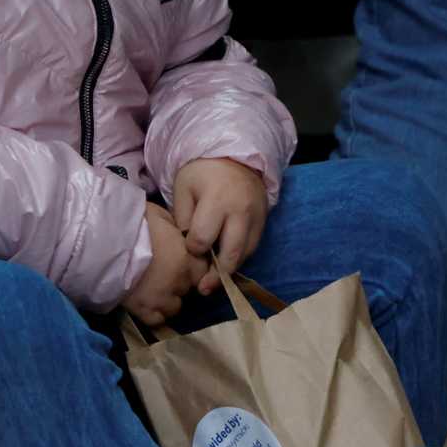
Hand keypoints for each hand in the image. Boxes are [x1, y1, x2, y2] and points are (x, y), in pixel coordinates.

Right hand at [123, 203, 210, 327]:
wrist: (105, 239)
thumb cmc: (133, 222)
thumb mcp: (162, 216)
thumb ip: (176, 232)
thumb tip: (179, 237)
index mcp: (187, 257)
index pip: (202, 271)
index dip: (192, 268)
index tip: (182, 264)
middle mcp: (180, 281)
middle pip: (188, 289)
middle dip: (178, 283)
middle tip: (163, 274)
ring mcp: (162, 298)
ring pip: (174, 307)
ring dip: (167, 300)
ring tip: (154, 291)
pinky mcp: (143, 309)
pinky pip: (157, 321)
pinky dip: (153, 314)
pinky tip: (146, 304)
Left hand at [171, 159, 269, 295]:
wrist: (236, 157)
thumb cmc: (203, 173)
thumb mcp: (184, 188)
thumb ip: (182, 218)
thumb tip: (186, 249)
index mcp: (217, 200)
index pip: (203, 238)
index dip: (193, 248)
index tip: (188, 246)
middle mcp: (241, 212)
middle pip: (231, 253)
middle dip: (216, 275)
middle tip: (202, 289)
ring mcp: (256, 219)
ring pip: (245, 255)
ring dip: (229, 271)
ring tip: (213, 283)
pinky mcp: (264, 224)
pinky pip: (252, 248)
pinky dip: (239, 259)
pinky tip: (226, 265)